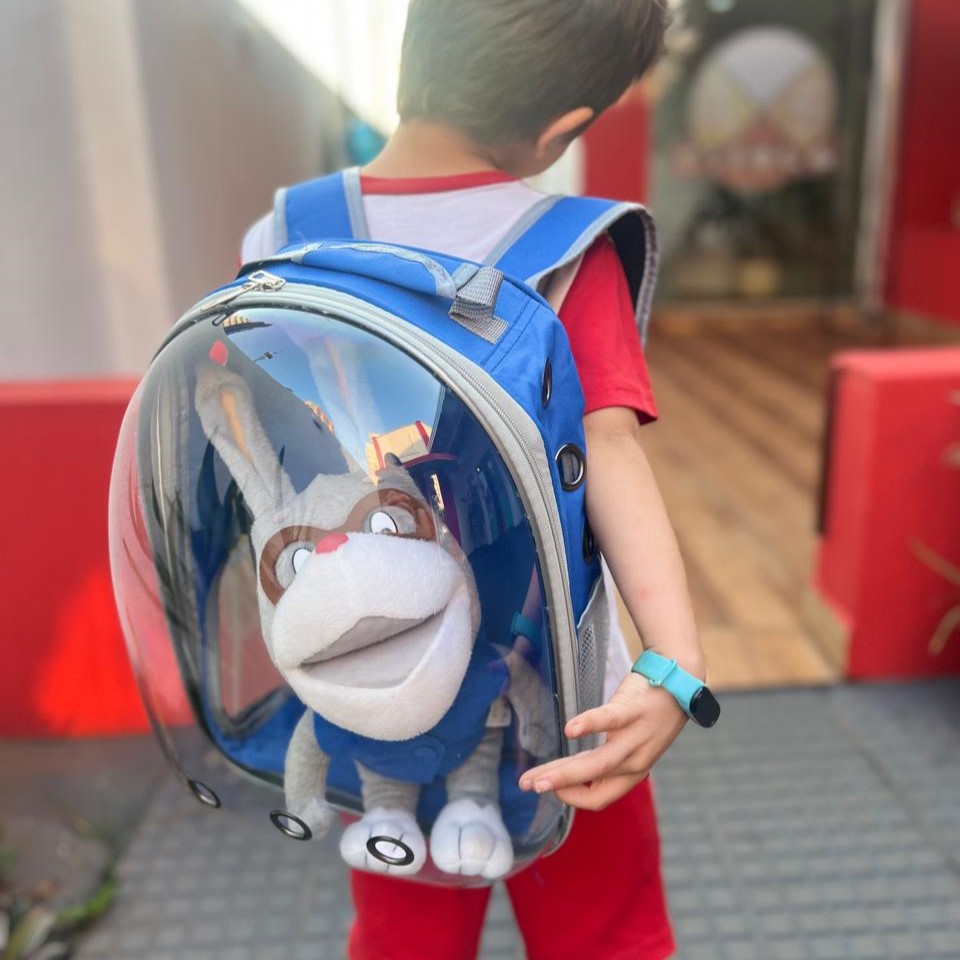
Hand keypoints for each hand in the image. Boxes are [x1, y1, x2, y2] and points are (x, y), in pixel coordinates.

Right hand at [518, 672, 687, 809]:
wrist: (679, 679)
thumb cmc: (649, 713)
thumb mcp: (632, 744)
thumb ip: (607, 759)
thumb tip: (572, 771)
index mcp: (633, 773)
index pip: (598, 799)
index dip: (571, 798)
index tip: (549, 787)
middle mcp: (635, 762)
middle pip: (593, 786)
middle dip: (557, 786)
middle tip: (528, 787)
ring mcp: (635, 738)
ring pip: (598, 764)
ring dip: (564, 773)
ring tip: (537, 777)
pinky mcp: (633, 711)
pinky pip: (609, 721)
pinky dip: (589, 725)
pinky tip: (569, 730)